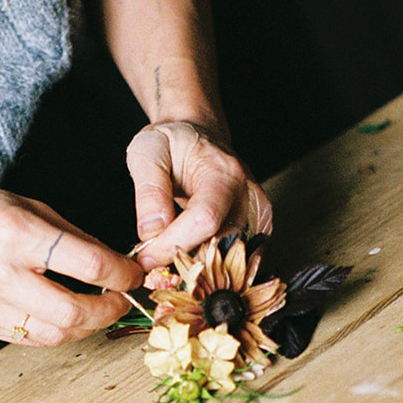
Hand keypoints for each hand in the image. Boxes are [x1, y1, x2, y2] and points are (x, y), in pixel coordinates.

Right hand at [0, 180, 142, 343]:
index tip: (132, 275)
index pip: (88, 265)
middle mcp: (0, 272)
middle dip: (108, 311)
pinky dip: (56, 332)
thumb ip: (71, 236)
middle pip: (73, 311)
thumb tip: (114, 262)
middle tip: (119, 300)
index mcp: (17, 234)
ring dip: (86, 327)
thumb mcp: (26, 205)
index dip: (121, 275)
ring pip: (54, 334)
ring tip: (96, 311)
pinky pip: (29, 339)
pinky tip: (65, 318)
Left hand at [126, 120, 272, 270]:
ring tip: (169, 251)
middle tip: (153, 257)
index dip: (173, 244)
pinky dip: (208, 264)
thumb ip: (149, 192)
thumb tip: (152, 233)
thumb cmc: (173, 142)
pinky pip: (234, 260)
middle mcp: (249, 197)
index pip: (205, 220)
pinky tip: (189, 252)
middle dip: (182, 260)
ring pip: (228, 261)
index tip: (145, 256)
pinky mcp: (257, 231)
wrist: (200, 136)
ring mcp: (257, 216)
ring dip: (195, 266)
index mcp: (224, 173)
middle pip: (220, 247)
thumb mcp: (148, 152)